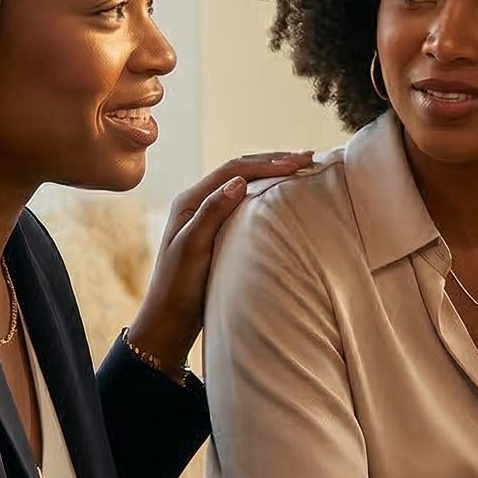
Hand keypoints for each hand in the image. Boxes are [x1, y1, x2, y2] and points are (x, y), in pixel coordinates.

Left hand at [128, 150, 317, 370]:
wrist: (169, 319)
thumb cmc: (179, 287)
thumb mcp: (193, 248)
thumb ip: (212, 212)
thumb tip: (239, 181)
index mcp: (190, 202)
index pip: (233, 170)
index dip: (267, 163)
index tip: (298, 164)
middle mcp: (198, 203)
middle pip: (239, 170)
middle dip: (273, 161)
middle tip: (308, 158)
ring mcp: (207, 216)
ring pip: (243, 183)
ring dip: (271, 173)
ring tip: (300, 168)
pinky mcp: (218, 231)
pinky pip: (245, 202)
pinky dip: (267, 192)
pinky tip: (282, 194)